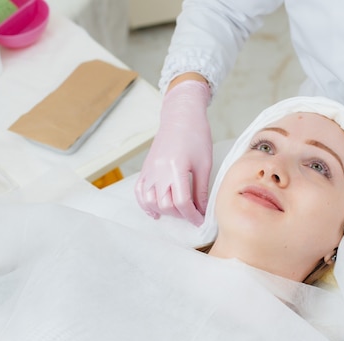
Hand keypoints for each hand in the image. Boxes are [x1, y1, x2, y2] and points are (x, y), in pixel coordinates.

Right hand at [135, 79, 211, 224]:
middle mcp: (158, 171)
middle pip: (165, 205)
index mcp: (175, 169)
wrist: (181, 116)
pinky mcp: (145, 168)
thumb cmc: (196, 135)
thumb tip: (203, 209)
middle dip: (180, 215)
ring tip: (176, 213)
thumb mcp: (204, 164)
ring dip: (163, 211)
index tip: (200, 220)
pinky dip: (145, 204)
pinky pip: (139, 191)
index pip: (181, 202)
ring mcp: (149, 170)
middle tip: (192, 214)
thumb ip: (201, 189)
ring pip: (149, 201)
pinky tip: (155, 211)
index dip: (192, 215)